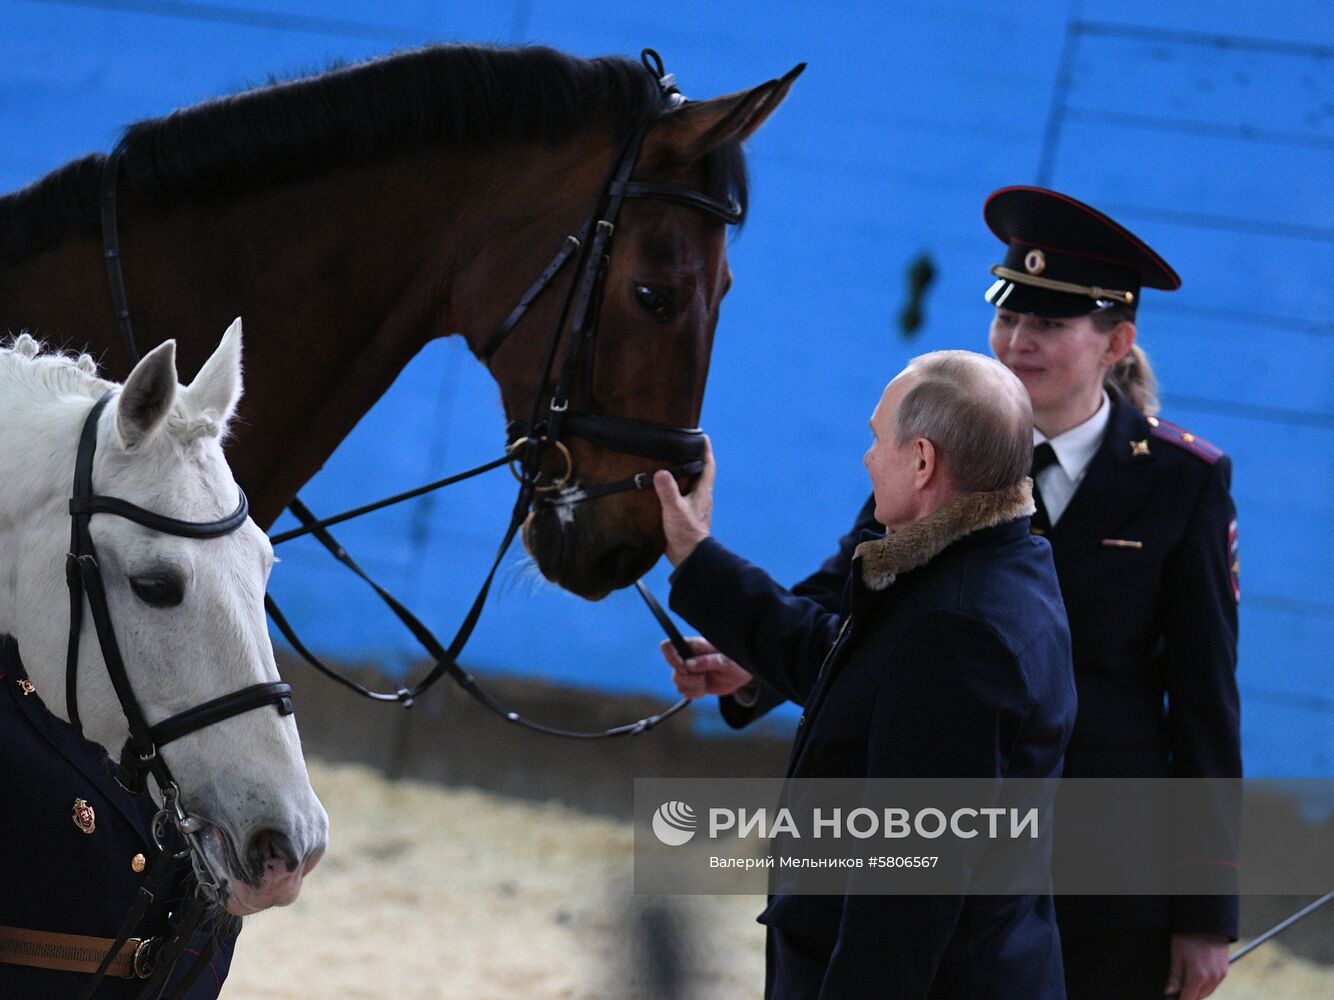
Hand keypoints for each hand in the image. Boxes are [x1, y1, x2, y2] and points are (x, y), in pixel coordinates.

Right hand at [654, 436, 714, 566]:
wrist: (689, 557)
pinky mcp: (683, 514)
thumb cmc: (687, 534)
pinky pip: (679, 495)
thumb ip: (668, 491)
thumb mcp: (675, 510)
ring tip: (667, 461)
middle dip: (692, 457)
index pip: (708, 465)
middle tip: (681, 444)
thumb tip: (661, 472)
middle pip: (699, 471)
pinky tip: (660, 487)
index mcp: (702, 492)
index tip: (701, 436)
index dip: (706, 450)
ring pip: (689, 483)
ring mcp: (692, 505)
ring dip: (681, 472)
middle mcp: (700, 496)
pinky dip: (672, 488)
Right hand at [659, 636, 754, 699]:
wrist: (741, 674)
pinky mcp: (691, 683)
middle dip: (689, 679)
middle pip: (674, 671)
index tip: (685, 668)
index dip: (671, 658)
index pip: (668, 646)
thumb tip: (688, 665)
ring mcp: (688, 671)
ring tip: (706, 681)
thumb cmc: (736, 660)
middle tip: (703, 678)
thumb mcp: (726, 660)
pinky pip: (685, 692)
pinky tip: (705, 687)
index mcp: (692, 645)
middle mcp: (686, 657)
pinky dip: (695, 693)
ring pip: (678, 683)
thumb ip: (708, 661)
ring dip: (693, 687)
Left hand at [1164, 932, 1228, 999]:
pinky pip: (1214, 984)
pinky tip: (1197, 976)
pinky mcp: (1225, 970)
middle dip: (1188, 995)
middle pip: (1199, 997)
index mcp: (1198, 976)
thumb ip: (1174, 977)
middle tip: (1176, 990)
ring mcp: (1220, 975)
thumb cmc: (1188, 936)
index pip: (1189, 999)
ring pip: (1207, 992)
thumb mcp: (1176, 955)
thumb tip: (1170, 992)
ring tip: (1186, 982)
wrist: (1207, 923)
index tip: (1173, 998)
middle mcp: (1212, 978)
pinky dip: (1205, 984)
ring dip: (1197, 991)